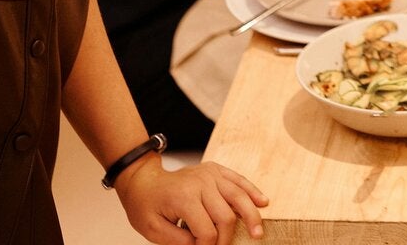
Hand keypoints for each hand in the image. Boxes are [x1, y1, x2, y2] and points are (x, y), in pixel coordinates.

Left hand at [115, 156, 267, 243]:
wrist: (143, 181)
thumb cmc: (146, 206)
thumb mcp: (153, 230)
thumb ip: (179, 242)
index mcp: (184, 198)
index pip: (206, 231)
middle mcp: (200, 183)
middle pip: (226, 216)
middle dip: (227, 238)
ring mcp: (210, 174)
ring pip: (238, 196)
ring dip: (251, 216)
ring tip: (257, 233)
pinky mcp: (216, 170)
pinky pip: (238, 180)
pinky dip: (252, 191)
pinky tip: (263, 202)